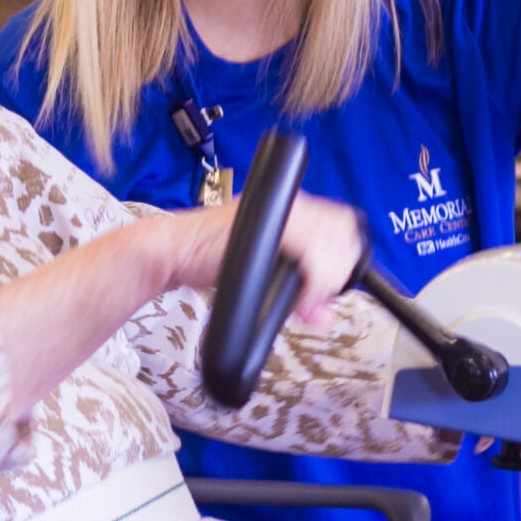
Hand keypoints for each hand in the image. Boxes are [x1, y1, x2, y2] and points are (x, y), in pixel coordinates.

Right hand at [158, 193, 366, 328]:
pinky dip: (314, 280)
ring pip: (332, 242)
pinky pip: (311, 250)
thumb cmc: (214, 260)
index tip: (328, 288)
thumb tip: (323, 317)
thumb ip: (298, 293)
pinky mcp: (267, 224)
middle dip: (337, 274)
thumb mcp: (266, 274)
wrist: (176, 253)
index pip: (344, 224)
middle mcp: (290, 203)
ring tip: (306, 301)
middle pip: (343, 232)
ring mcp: (279, 211)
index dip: (344, 258)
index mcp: (293, 208)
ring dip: (326, 279)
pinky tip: (300, 298)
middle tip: (315, 299)